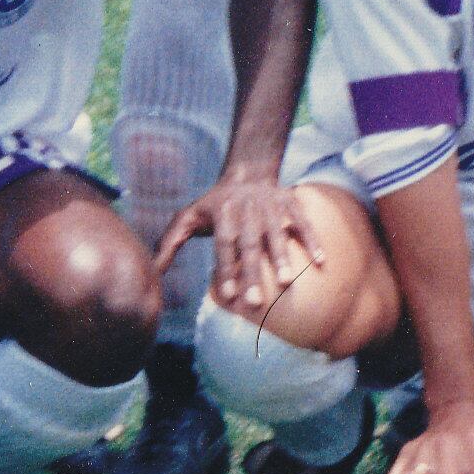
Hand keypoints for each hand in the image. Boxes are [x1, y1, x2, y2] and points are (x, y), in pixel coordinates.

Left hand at [158, 176, 317, 316]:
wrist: (247, 170)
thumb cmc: (215, 203)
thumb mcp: (188, 217)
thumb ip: (170, 243)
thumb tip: (152, 271)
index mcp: (223, 213)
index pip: (223, 244)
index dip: (226, 269)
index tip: (228, 296)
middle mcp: (247, 209)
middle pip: (250, 244)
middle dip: (252, 273)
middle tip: (255, 303)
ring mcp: (271, 205)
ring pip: (278, 233)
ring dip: (283, 257)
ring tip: (287, 283)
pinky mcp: (291, 201)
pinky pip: (303, 221)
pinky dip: (313, 240)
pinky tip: (321, 262)